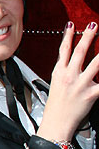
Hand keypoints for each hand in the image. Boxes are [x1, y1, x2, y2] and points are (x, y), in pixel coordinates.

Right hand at [38, 22, 98, 141]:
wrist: (56, 123)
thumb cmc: (56, 107)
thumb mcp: (55, 85)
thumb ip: (64, 72)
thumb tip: (71, 63)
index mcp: (59, 73)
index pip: (63, 50)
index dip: (67, 36)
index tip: (71, 25)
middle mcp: (69, 76)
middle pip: (80, 51)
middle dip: (88, 36)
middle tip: (94, 26)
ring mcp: (80, 84)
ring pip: (95, 63)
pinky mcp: (91, 94)